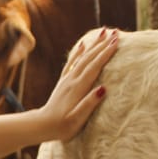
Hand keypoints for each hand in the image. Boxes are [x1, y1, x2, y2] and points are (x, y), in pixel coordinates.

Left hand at [39, 27, 118, 141]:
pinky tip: (83, 45)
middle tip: (115, 32)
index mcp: (78, 88)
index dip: (105, 53)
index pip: (94, 67)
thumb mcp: (77, 119)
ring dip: (94, 45)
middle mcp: (72, 80)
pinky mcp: (63, 82)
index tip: (116, 41)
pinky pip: (72, 63)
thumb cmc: (61, 126)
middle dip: (103, 45)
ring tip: (103, 32)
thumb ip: (89, 104)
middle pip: (89, 58)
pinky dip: (78, 52)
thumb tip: (103, 88)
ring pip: (82, 58)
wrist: (42, 125)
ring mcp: (67, 80)